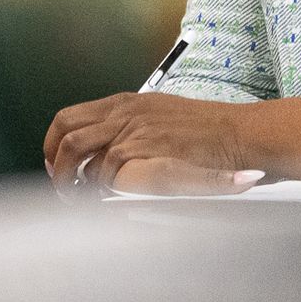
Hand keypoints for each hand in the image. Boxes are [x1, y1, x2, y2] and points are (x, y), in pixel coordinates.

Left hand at [43, 93, 262, 195]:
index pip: (69, 119)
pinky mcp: (145, 150)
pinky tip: (111, 199)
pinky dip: (101, 189)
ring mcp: (134, 130)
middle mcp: (126, 112)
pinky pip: (106, 172)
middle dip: (58, 167)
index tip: (59, 167)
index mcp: (128, 102)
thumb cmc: (213, 133)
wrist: (245, 136)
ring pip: (79, 154)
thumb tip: (102, 154)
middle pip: (66, 135)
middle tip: (66, 188)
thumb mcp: (165, 116)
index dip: (55, 147)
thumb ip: (132, 128)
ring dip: (74, 181)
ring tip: (84, 199)